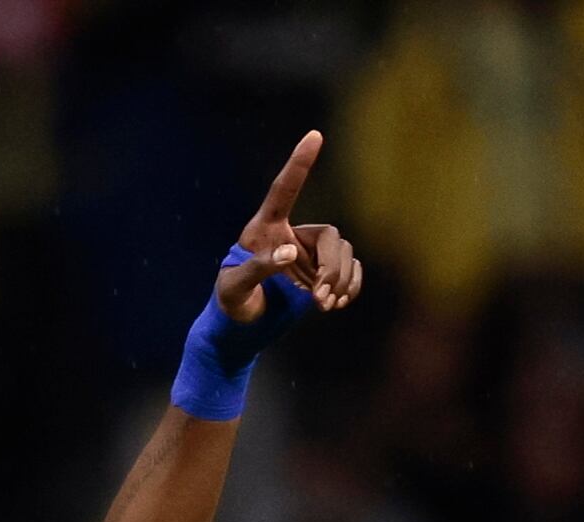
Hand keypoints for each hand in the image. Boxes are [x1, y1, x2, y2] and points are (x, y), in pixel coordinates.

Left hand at [219, 131, 361, 321]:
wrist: (240, 324)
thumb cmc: (231, 301)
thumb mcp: (235, 287)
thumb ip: (258, 268)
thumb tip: (290, 253)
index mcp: (266, 228)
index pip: (284, 189)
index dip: (299, 163)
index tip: (314, 135)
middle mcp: (293, 235)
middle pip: (331, 235)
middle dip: (331, 268)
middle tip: (318, 298)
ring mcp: (310, 254)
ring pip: (345, 253)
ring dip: (341, 280)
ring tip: (324, 306)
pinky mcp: (322, 274)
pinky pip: (352, 270)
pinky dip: (351, 286)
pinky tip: (338, 303)